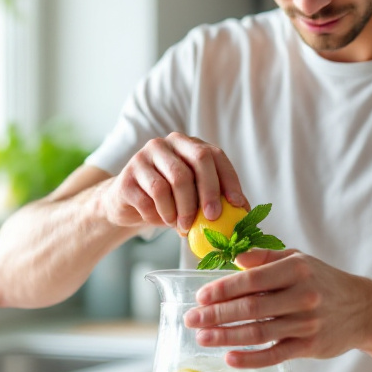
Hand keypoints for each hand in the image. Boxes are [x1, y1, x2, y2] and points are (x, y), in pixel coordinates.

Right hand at [97, 133, 248, 234]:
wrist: (128, 204)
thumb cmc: (170, 200)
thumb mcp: (195, 197)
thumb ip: (218, 200)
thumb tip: (245, 213)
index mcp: (188, 145)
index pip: (214, 155)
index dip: (228, 179)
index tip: (237, 204)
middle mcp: (166, 145)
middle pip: (195, 161)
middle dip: (208, 192)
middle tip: (212, 218)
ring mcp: (143, 158)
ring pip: (170, 183)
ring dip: (180, 212)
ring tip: (182, 226)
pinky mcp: (126, 177)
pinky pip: (148, 200)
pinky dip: (158, 216)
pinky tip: (160, 220)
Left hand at [184, 248, 371, 367]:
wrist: (363, 309)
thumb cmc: (322, 281)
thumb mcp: (298, 260)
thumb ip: (264, 258)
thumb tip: (233, 257)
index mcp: (296, 270)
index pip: (252, 280)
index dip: (223, 289)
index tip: (200, 296)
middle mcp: (302, 296)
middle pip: (251, 308)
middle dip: (216, 314)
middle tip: (191, 319)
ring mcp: (306, 323)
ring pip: (258, 332)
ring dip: (226, 336)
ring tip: (202, 337)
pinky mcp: (310, 346)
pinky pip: (275, 354)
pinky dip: (250, 358)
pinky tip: (229, 357)